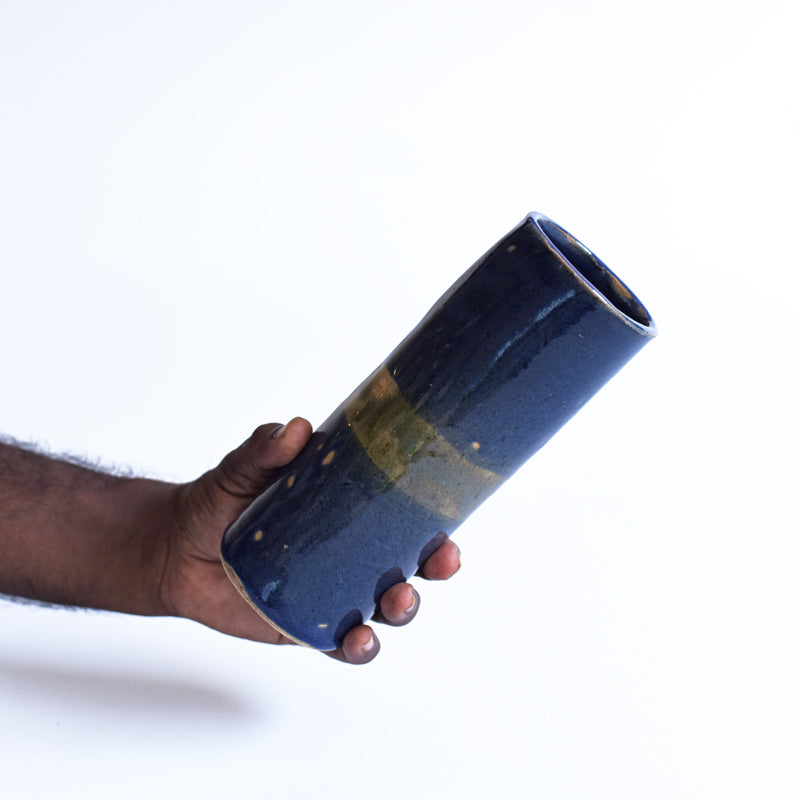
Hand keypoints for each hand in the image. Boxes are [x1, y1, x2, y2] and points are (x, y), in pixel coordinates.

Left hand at [158, 417, 460, 663]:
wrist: (175, 548)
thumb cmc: (219, 501)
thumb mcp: (243, 469)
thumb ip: (265, 448)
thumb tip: (296, 428)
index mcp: (348, 514)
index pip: (404, 520)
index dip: (436, 526)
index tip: (452, 526)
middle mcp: (348, 556)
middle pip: (408, 567)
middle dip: (432, 569)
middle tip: (439, 562)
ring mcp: (330, 593)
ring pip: (383, 609)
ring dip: (402, 609)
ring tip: (395, 601)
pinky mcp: (305, 626)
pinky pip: (341, 643)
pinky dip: (357, 647)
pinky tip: (358, 640)